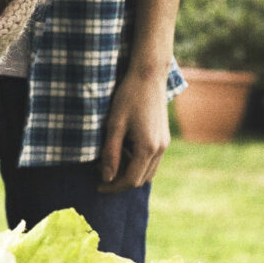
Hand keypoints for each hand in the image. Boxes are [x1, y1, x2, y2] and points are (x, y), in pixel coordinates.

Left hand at [97, 64, 171, 189]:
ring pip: (148, 171)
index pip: (131, 180)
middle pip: (141, 179)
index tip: (98, 185)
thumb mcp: (115, 124)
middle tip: (101, 173)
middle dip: (121, 181)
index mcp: (148, 147)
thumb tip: (107, 177)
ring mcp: (164, 144)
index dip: (113, 186)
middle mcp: (160, 149)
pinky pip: (152, 160)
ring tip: (110, 162)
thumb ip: (111, 153)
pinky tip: (123, 151)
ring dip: (130, 172)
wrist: (149, 76)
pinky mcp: (164, 138)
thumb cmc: (129, 97)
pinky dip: (137, 163)